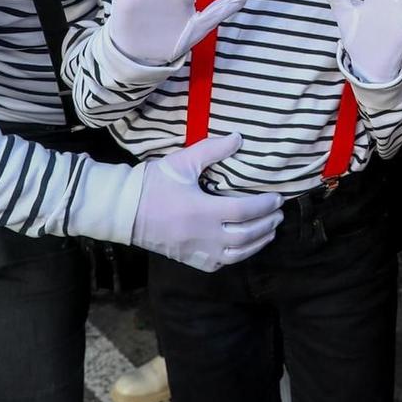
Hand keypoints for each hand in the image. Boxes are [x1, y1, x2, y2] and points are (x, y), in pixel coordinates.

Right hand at [131, 134, 283, 271]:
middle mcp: (202, 235)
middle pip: (245, 235)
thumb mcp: (182, 162)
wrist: (122, 209)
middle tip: (279, 213)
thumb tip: (239, 138)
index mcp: (201, 211)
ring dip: (257, 243)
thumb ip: (212, 150)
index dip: (265, 205)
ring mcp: (195, 251)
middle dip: (267, 224)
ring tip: (270, 230)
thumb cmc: (152, 183)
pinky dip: (237, 256)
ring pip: (236, 254)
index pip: (244, 211)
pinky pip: (219, 264)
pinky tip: (245, 247)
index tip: (278, 198)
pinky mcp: (188, 259)